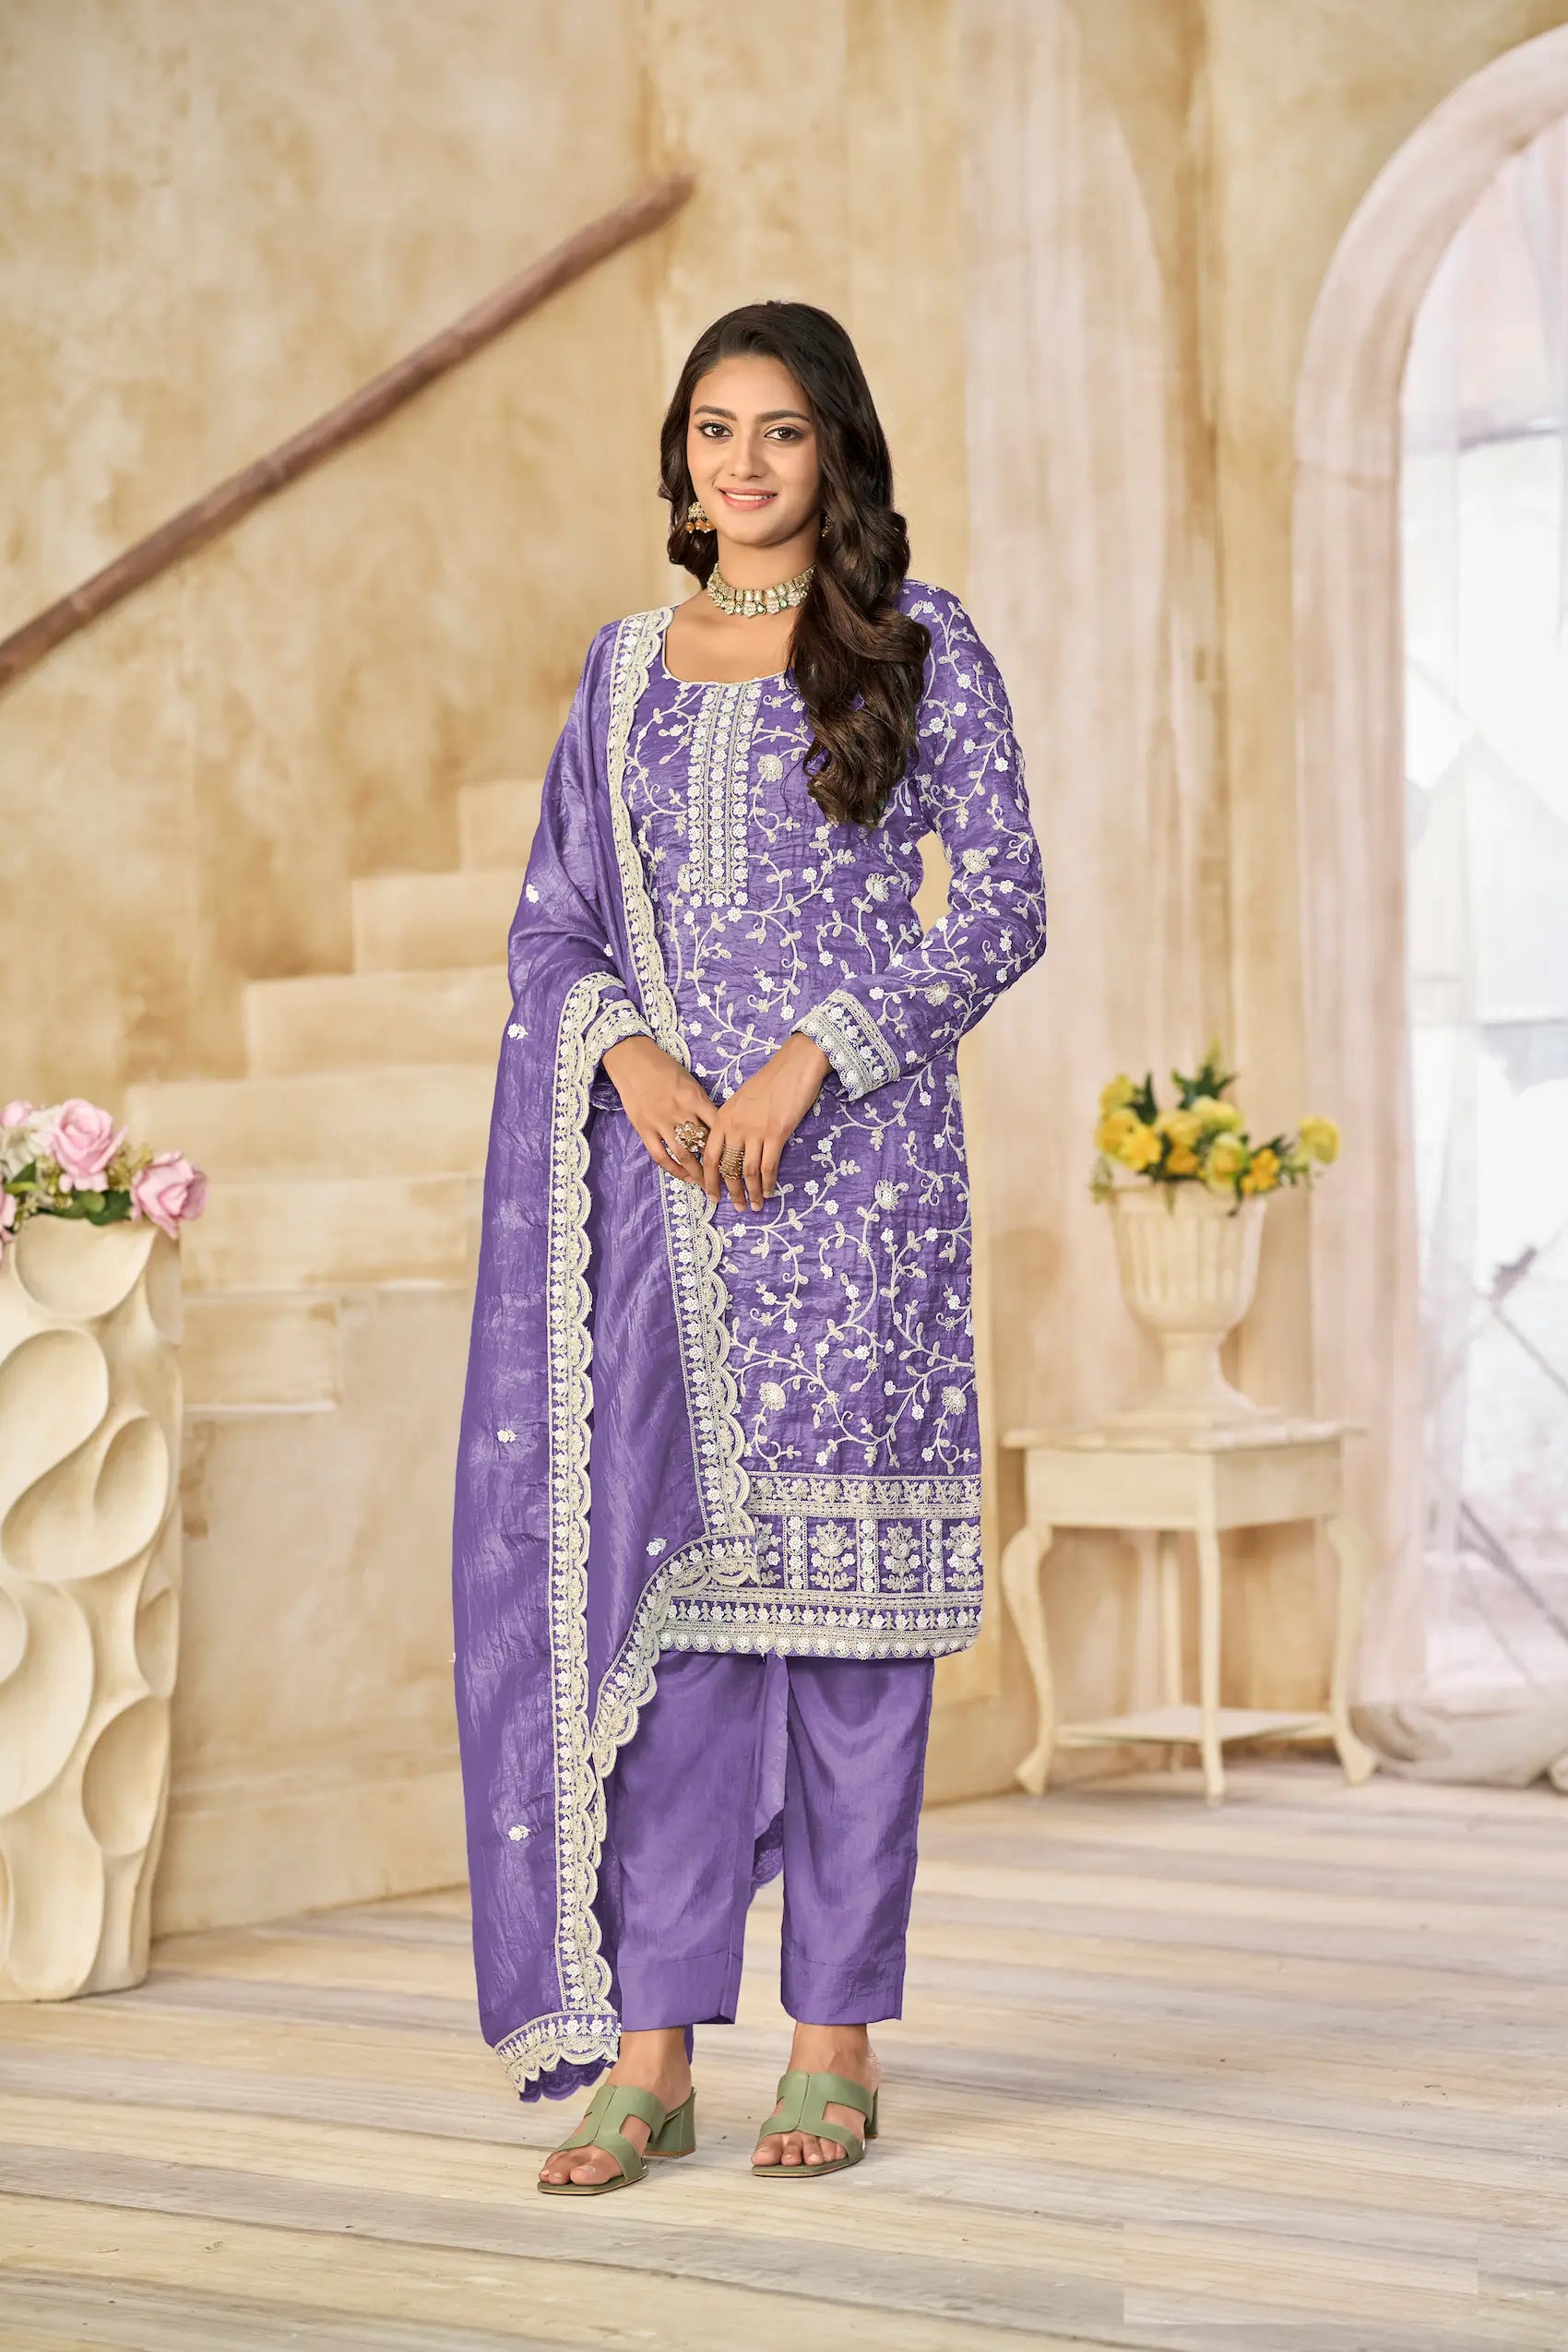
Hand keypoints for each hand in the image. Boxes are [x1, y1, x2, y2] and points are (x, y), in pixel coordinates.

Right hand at [601, 1036, 719, 1185]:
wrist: (633, 1060)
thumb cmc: (665, 1069)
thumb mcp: (690, 1082)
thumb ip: (702, 1105)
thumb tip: (719, 1129)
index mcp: (694, 1098)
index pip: (718, 1126)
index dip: (730, 1145)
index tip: (740, 1158)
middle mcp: (679, 1111)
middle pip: (703, 1144)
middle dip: (717, 1165)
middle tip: (728, 1180)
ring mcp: (660, 1122)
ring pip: (683, 1154)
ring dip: (697, 1173)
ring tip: (707, 1185)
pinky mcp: (644, 1129)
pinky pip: (660, 1155)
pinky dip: (673, 1169)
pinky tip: (684, 1176)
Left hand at [699, 1032, 831, 1211]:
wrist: (794, 1066)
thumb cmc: (770, 1081)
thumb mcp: (741, 1101)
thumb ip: (733, 1123)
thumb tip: (732, 1148)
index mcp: (722, 1118)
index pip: (709, 1156)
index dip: (709, 1180)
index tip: (712, 1195)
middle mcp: (734, 1126)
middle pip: (726, 1168)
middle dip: (731, 1192)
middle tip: (736, 1207)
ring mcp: (754, 1131)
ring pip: (747, 1171)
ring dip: (750, 1192)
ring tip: (754, 1206)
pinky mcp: (776, 1134)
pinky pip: (768, 1166)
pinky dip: (768, 1183)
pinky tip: (769, 1193)